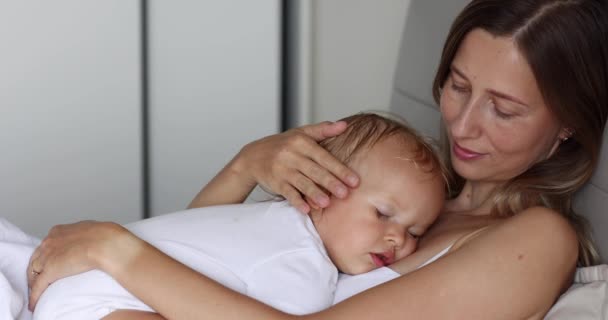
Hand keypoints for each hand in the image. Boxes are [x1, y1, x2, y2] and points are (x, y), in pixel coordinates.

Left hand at [27, 221, 133, 309]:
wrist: (105, 243)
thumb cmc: (104, 236)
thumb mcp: (90, 230)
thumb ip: (83, 236)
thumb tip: (89, 242)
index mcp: (58, 231)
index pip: (45, 246)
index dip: (46, 256)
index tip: (49, 263)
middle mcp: (49, 242)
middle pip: (36, 259)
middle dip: (36, 270)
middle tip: (40, 280)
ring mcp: (47, 256)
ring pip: (33, 273)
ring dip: (34, 283)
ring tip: (37, 292)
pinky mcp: (50, 271)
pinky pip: (38, 286)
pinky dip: (35, 296)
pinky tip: (35, 303)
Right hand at [235, 121, 359, 212]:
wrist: (252, 156)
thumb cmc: (282, 145)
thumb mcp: (301, 134)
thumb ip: (323, 130)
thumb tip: (344, 125)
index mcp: (301, 142)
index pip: (324, 156)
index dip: (339, 169)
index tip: (354, 181)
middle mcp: (291, 154)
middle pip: (314, 170)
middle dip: (330, 182)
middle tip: (345, 194)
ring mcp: (282, 169)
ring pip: (301, 182)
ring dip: (314, 193)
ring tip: (327, 203)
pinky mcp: (274, 182)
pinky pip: (287, 192)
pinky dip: (296, 201)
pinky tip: (306, 209)